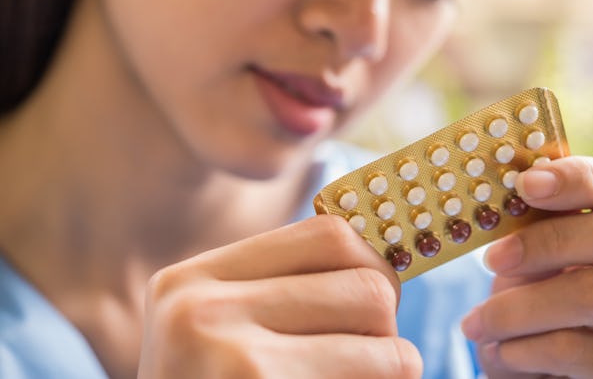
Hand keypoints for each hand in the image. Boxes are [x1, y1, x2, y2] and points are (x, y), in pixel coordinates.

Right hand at [137, 215, 421, 378]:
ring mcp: (231, 363)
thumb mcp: (215, 331)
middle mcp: (201, 311)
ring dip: (393, 368)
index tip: (373, 298)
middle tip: (368, 356)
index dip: (372, 264)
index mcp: (191, 279)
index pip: (330, 234)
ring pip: (388, 344)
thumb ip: (282, 290)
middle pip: (368, 286)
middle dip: (386, 326)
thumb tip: (384, 259)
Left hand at [461, 156, 592, 378]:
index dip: (580, 177)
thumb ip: (536, 224)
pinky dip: (526, 350)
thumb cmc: (547, 301)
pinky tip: (502, 351)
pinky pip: (580, 351)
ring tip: (477, 322)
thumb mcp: (541, 259)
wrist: (556, 376)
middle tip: (491, 258)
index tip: (524, 184)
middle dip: (554, 239)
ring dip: (519, 309)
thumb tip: (503, 190)